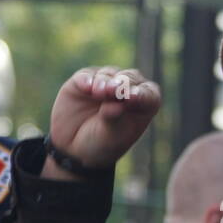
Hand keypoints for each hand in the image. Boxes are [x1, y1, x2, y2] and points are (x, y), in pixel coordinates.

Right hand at [46, 65, 160, 176]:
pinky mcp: (84, 80)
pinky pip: (86, 76)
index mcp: (142, 104)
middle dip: (122, 83)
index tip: (132, 98)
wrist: (74, 149)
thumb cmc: (102, 143)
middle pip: (130, 78)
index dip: (142, 94)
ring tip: (98, 92)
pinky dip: (87, 79)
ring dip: (104, 81)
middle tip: (113, 90)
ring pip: (108, 74)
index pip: (149, 94)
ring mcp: (105, 82)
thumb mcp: (111, 138)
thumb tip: (117, 106)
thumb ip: (115, 119)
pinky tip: (86, 87)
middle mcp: (126, 89)